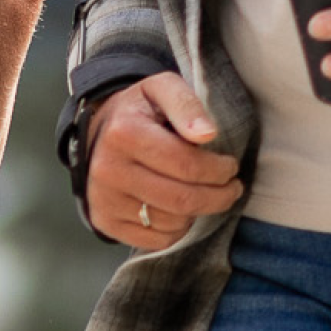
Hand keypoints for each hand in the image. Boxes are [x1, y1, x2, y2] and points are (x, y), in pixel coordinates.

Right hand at [84, 72, 243, 249]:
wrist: (98, 133)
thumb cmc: (140, 112)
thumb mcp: (161, 90)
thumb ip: (187, 105)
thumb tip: (207, 134)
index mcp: (123, 133)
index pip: (187, 166)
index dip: (219, 170)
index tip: (231, 167)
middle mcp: (108, 170)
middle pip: (182, 200)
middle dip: (219, 197)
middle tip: (232, 188)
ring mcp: (104, 199)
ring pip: (173, 222)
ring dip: (199, 211)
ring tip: (201, 192)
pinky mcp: (105, 222)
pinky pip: (158, 240)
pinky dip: (178, 228)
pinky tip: (178, 207)